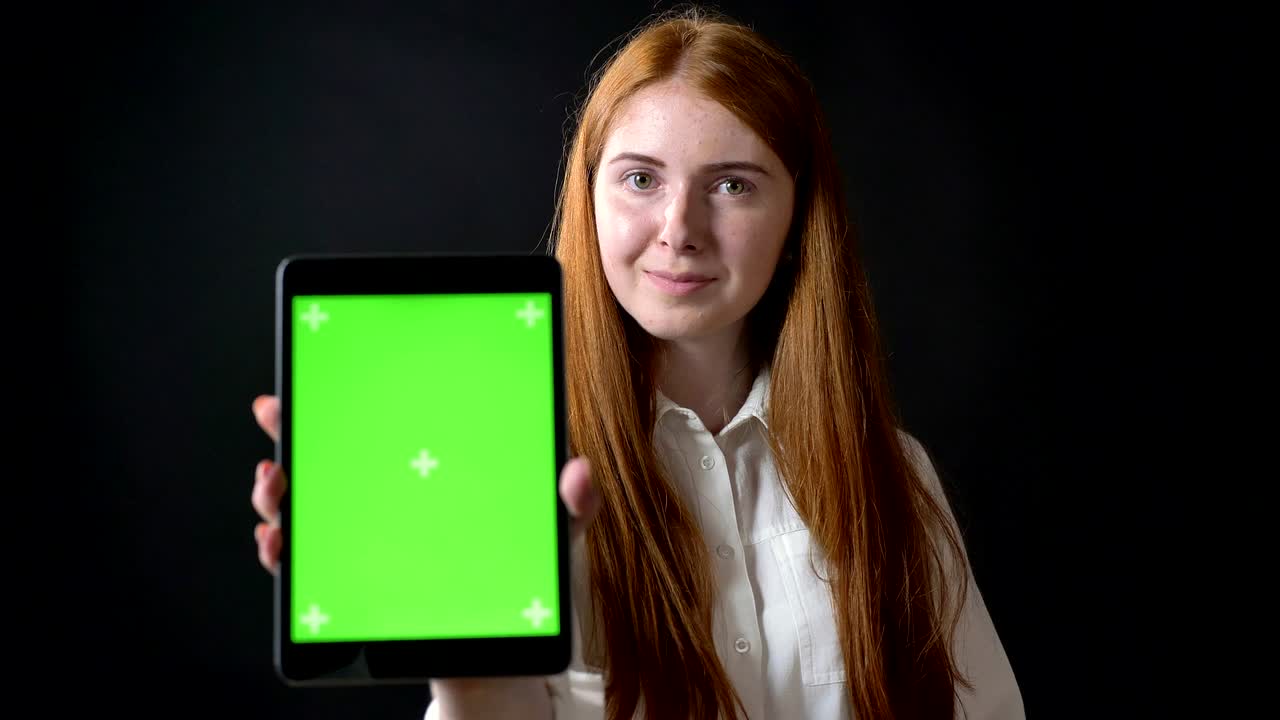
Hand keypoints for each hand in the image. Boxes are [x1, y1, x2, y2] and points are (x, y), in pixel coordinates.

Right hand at [249, 394, 601, 569]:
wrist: (506, 650)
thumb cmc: (525, 580)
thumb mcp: (554, 534)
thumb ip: (571, 505)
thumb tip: (577, 472)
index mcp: (433, 469)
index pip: (386, 419)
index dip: (350, 391)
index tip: (321, 367)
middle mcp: (390, 498)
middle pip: (331, 454)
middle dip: (292, 429)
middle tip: (276, 413)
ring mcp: (367, 541)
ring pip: (306, 506)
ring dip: (278, 490)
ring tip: (276, 485)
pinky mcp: (351, 588)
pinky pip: (304, 567)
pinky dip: (281, 552)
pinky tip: (277, 541)